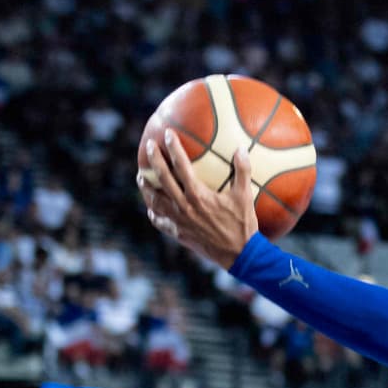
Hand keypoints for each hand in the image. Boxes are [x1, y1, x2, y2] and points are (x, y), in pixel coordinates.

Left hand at [137, 127, 258, 269]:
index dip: (173, 148)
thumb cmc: (243, 224)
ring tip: (141, 177)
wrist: (239, 254)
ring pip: (154, 201)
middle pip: (162, 179)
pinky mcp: (178, 234)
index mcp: (198, 195)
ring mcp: (178, 221)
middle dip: (154, 160)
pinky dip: (154, 212)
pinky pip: (160, 221)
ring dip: (146, 187)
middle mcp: (184, 206)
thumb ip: (242, 171)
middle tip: (149, 146)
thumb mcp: (245, 196)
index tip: (168, 134)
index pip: (181, 166)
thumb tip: (240, 149)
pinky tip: (152, 208)